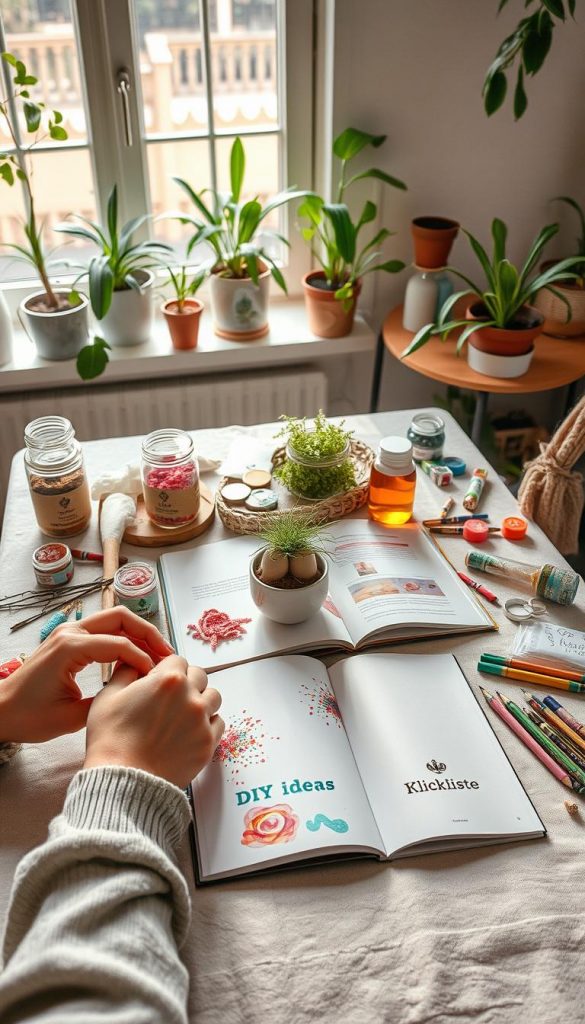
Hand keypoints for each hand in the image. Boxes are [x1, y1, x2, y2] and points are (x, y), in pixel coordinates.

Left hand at [0, 608, 173, 743]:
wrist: (0, 711)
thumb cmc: (29, 716)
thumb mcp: (70, 718)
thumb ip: (106, 702)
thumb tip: (136, 693)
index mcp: (70, 647)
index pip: (121, 644)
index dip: (144, 659)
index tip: (157, 678)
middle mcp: (71, 631)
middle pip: (122, 617)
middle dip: (149, 633)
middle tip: (168, 654)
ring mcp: (69, 631)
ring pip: (115, 619)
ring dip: (138, 633)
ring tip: (158, 654)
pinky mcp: (69, 637)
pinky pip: (104, 629)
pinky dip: (124, 638)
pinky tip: (137, 657)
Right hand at [84, 655, 223, 787]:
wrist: (123, 780)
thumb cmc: (112, 740)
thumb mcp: (108, 696)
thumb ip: (126, 672)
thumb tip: (135, 663)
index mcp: (168, 680)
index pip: (177, 659)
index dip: (166, 668)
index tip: (159, 679)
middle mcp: (190, 696)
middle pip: (199, 676)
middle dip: (185, 682)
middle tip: (170, 698)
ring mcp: (202, 721)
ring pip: (213, 698)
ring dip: (200, 700)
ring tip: (182, 714)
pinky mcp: (208, 743)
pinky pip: (218, 723)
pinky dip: (207, 723)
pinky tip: (189, 731)